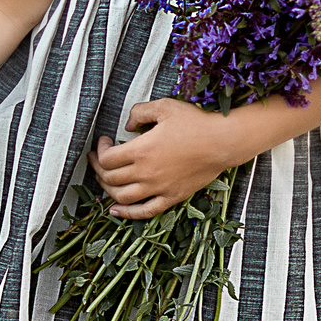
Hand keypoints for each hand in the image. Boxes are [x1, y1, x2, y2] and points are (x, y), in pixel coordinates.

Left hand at [91, 99, 246, 219]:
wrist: (223, 142)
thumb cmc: (196, 123)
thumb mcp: (164, 107)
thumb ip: (140, 112)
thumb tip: (128, 125)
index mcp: (142, 150)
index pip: (107, 159)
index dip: (99, 150)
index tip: (104, 142)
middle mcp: (146, 172)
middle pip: (110, 178)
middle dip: (98, 168)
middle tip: (98, 159)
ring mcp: (158, 188)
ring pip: (122, 197)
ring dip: (107, 189)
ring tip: (105, 180)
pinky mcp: (171, 197)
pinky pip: (144, 212)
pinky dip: (127, 214)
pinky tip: (115, 210)